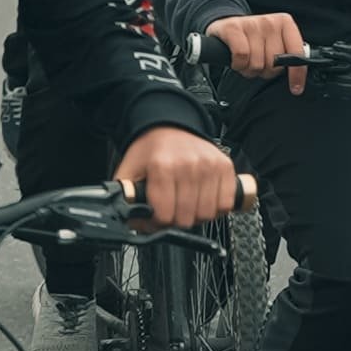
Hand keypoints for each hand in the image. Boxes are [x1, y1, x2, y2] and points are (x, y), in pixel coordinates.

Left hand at [117, 126, 239, 226]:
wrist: (171, 128)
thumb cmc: (152, 151)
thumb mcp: (128, 171)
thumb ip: (125, 199)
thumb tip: (131, 223)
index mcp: (162, 166)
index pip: (164, 215)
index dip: (157, 223)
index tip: (155, 217)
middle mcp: (189, 165)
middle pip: (186, 218)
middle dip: (176, 221)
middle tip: (171, 212)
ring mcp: (210, 165)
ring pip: (207, 214)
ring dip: (196, 217)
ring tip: (187, 206)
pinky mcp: (225, 167)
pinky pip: (224, 204)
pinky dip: (215, 209)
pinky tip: (203, 201)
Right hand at [209, 10, 312, 82]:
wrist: (226, 26)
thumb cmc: (254, 39)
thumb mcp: (275, 43)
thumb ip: (288, 55)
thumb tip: (298, 77)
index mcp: (285, 23)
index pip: (297, 52)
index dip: (297, 74)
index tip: (296, 88)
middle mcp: (270, 21)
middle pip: (275, 62)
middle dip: (266, 71)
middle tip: (260, 65)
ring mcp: (251, 23)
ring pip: (257, 62)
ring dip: (251, 70)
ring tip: (248, 63)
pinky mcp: (233, 28)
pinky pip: (242, 56)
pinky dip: (239, 65)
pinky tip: (238, 61)